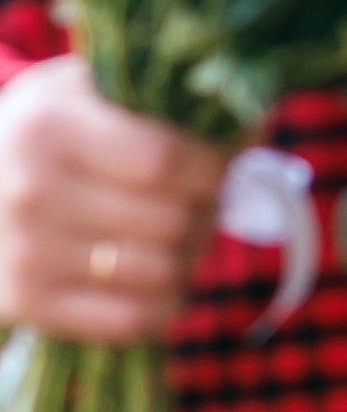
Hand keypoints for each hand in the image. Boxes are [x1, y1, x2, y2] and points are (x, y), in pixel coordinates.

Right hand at [0, 58, 227, 343]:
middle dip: (205, 213)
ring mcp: (25, 252)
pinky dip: (163, 304)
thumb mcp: (84, 91)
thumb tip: (255, 117)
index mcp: (51, 125)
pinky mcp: (26, 302)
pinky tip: (158, 279)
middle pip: (171, 220)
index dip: (211, 168)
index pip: (167, 161)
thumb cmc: (42, 132)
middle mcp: (32, 190)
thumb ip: (162, 98)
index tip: (220, 165)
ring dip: (186, 259)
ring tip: (176, 237)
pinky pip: (132, 320)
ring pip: (161, 272)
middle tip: (201, 204)